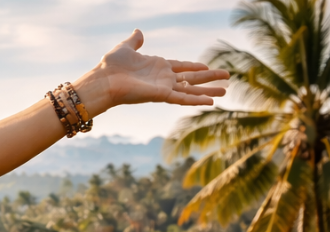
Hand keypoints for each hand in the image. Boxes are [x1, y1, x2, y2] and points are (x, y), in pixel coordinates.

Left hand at [84, 30, 227, 112]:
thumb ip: (134, 41)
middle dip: (209, 79)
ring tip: (225, 92)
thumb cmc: (110, 66)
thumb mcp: (125, 48)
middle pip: (191, 79)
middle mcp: (163, 78)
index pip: (181, 67)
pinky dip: (196, 100)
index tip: (207, 67)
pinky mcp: (161, 95)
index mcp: (157, 66)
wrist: (102, 80)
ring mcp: (163, 88)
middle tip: (227, 78)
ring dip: (208, 91)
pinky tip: (211, 102)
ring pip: (191, 90)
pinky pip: (182, 98)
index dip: (194, 67)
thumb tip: (139, 31)